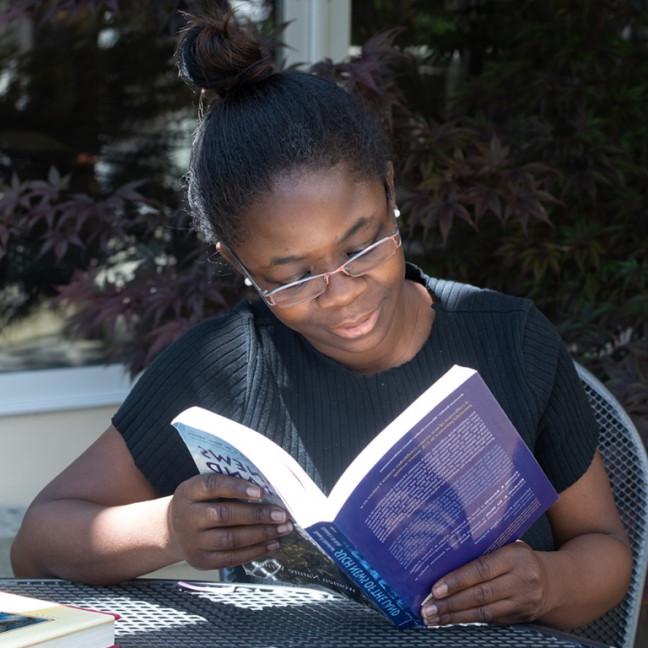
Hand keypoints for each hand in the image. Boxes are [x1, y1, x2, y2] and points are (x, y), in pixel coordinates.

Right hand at [168, 473, 292, 569]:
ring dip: (261, 534)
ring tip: (282, 529)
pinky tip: (271, 544)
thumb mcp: (203, 488)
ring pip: (230, 539)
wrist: (173, 530)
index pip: (212, 485)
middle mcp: (188, 517)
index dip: (237, 488)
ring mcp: (193, 542)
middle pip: (224, 515)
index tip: (261, 491)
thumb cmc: (200, 502)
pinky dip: (254, 551)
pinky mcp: (202, 561)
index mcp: (189, 491)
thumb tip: (267, 490)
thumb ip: (227, 486)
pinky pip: (231, 558)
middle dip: (257, 515)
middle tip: (281, 514)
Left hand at [421, 540, 549, 625]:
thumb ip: (483, 549)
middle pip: (480, 594)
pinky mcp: (520, 618)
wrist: (555, 582)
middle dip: (450, 603)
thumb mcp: (507, 545)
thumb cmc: (521, 558)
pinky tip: (451, 620)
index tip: (436, 589)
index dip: (457, 580)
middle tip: (428, 608)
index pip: (481, 569)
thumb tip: (444, 554)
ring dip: (455, 616)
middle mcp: (521, 580)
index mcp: (515, 556)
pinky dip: (468, 620)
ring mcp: (522, 602)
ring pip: (484, 612)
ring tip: (434, 618)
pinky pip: (490, 621)